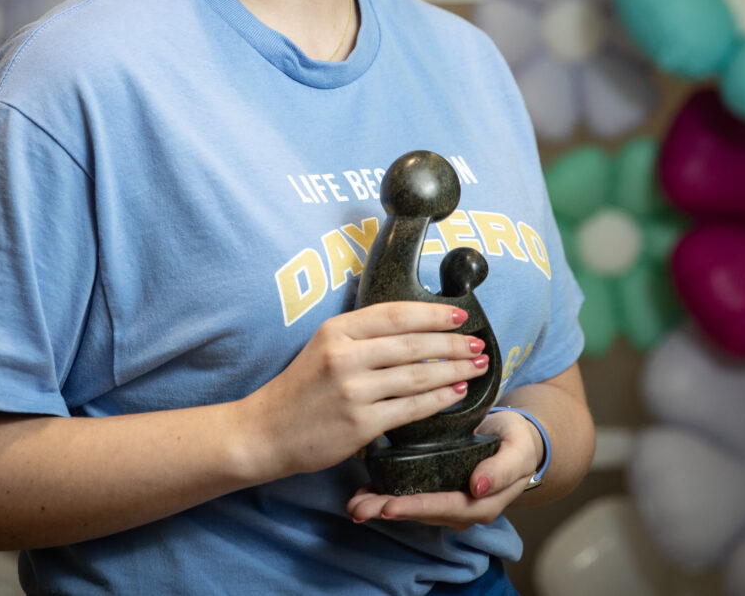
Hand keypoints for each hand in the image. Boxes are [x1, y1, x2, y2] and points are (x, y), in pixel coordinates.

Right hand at [241, 302, 490, 478]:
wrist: (266, 431)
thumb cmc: (300, 388)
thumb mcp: (323, 346)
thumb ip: (362, 336)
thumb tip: (415, 330)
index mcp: (336, 330)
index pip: (395, 314)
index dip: (432, 314)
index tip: (459, 316)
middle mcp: (344, 357)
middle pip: (412, 344)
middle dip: (452, 343)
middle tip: (478, 344)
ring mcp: (353, 391)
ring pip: (417, 376)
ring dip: (453, 370)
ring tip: (476, 367)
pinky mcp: (360, 424)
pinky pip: (410, 408)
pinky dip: (438, 399)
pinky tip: (455, 393)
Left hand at [343, 408, 544, 529]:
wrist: (515, 436)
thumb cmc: (516, 441)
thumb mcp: (518, 450)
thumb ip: (502, 469)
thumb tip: (477, 487)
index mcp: (482, 503)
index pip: (445, 507)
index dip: (417, 507)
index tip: (390, 507)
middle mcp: (460, 507)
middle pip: (421, 511)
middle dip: (388, 511)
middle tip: (359, 508)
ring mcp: (446, 499)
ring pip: (410, 505)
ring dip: (380, 505)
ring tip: (354, 503)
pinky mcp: (434, 486)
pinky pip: (408, 492)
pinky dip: (384, 492)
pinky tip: (363, 490)